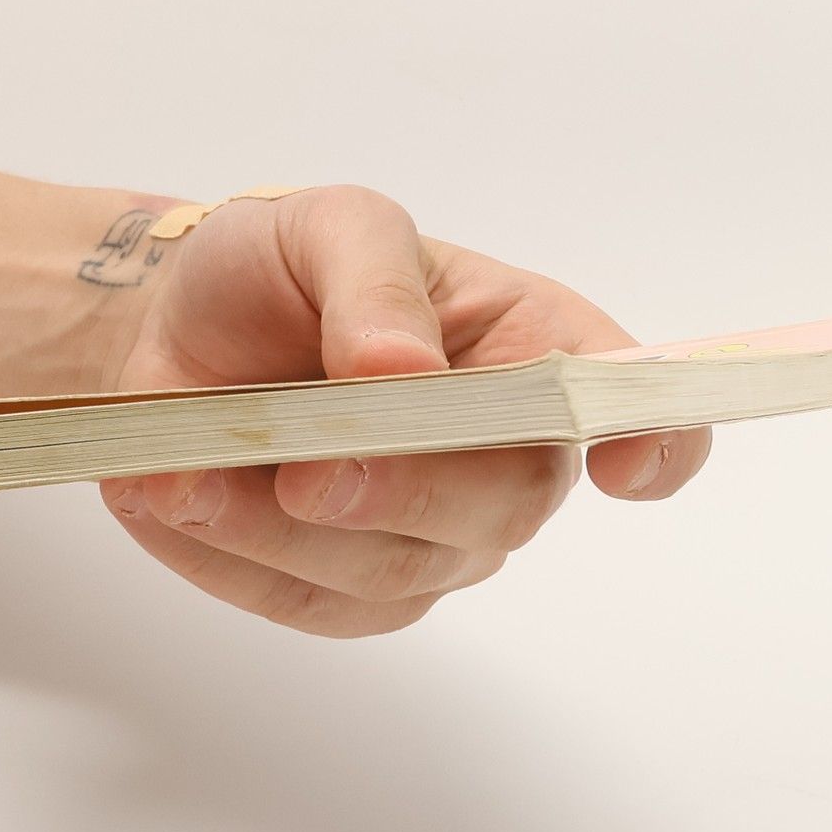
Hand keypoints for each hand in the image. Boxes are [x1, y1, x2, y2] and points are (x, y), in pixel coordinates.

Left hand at [96, 186, 710, 637]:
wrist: (173, 332)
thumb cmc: (276, 270)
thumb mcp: (324, 225)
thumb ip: (373, 281)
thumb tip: (402, 369)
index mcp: (537, 349)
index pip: (639, 406)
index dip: (658, 442)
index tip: (622, 464)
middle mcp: (510, 458)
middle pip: (505, 509)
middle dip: (403, 490)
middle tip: (305, 470)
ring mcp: (437, 540)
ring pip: (392, 572)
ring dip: (280, 529)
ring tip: (184, 473)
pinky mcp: (352, 596)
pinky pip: (309, 605)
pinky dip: (233, 558)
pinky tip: (178, 497)